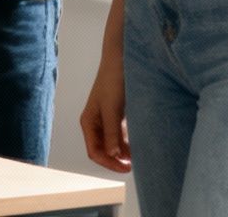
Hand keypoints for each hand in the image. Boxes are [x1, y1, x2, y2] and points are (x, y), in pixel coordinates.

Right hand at [80, 50, 130, 173]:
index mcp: (88, 122)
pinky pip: (121, 135)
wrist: (121, 60)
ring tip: (140, 158)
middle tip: (135, 166)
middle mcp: (96, 123)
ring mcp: (106, 120)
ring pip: (113, 144)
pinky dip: (129, 143)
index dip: (109, 163)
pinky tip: (139, 145)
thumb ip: (112, 133)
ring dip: (124, 153)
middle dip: (116, 160)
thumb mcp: (112, 109)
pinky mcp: (117, 115)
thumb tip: (113, 155)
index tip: (127, 168)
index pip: (94, 152)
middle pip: (103, 150)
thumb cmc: (113, 81)